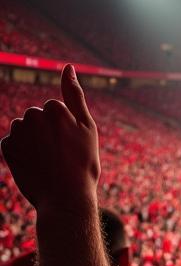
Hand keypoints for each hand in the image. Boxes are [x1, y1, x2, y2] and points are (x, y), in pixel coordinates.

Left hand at [1, 65, 99, 215]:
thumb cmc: (83, 163)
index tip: (72, 144)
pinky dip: (21, 151)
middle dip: (46, 131)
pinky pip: (12, 142)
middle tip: (61, 154)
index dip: (65, 127)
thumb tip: (67, 67)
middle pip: (37, 116)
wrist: (65, 198)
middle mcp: (32, 117)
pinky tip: (34, 165)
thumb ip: (75, 95)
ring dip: (32, 139)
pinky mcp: (6, 148)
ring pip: (23, 127)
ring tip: (47, 160)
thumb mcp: (87, 127)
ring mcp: (17, 133)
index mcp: (54, 109)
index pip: (54, 108)